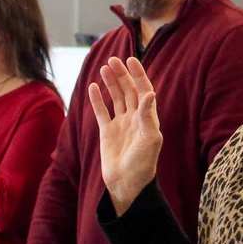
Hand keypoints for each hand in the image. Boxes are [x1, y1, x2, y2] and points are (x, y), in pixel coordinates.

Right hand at [88, 56, 161, 215]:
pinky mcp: (107, 132)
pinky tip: (92, 87)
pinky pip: (102, 112)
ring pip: (115, 98)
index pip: (144, 90)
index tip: (132, 60)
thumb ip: (148, 115)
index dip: (139, 75)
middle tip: (113, 60)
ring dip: (110, 83)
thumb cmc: (143, 164)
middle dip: (122, 75)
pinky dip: (97, 99)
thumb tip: (149, 92)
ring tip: (104, 68)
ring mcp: (121, 124)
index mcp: (148, 117)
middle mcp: (135, 118)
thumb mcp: (150, 139)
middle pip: (128, 90)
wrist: (127, 184)